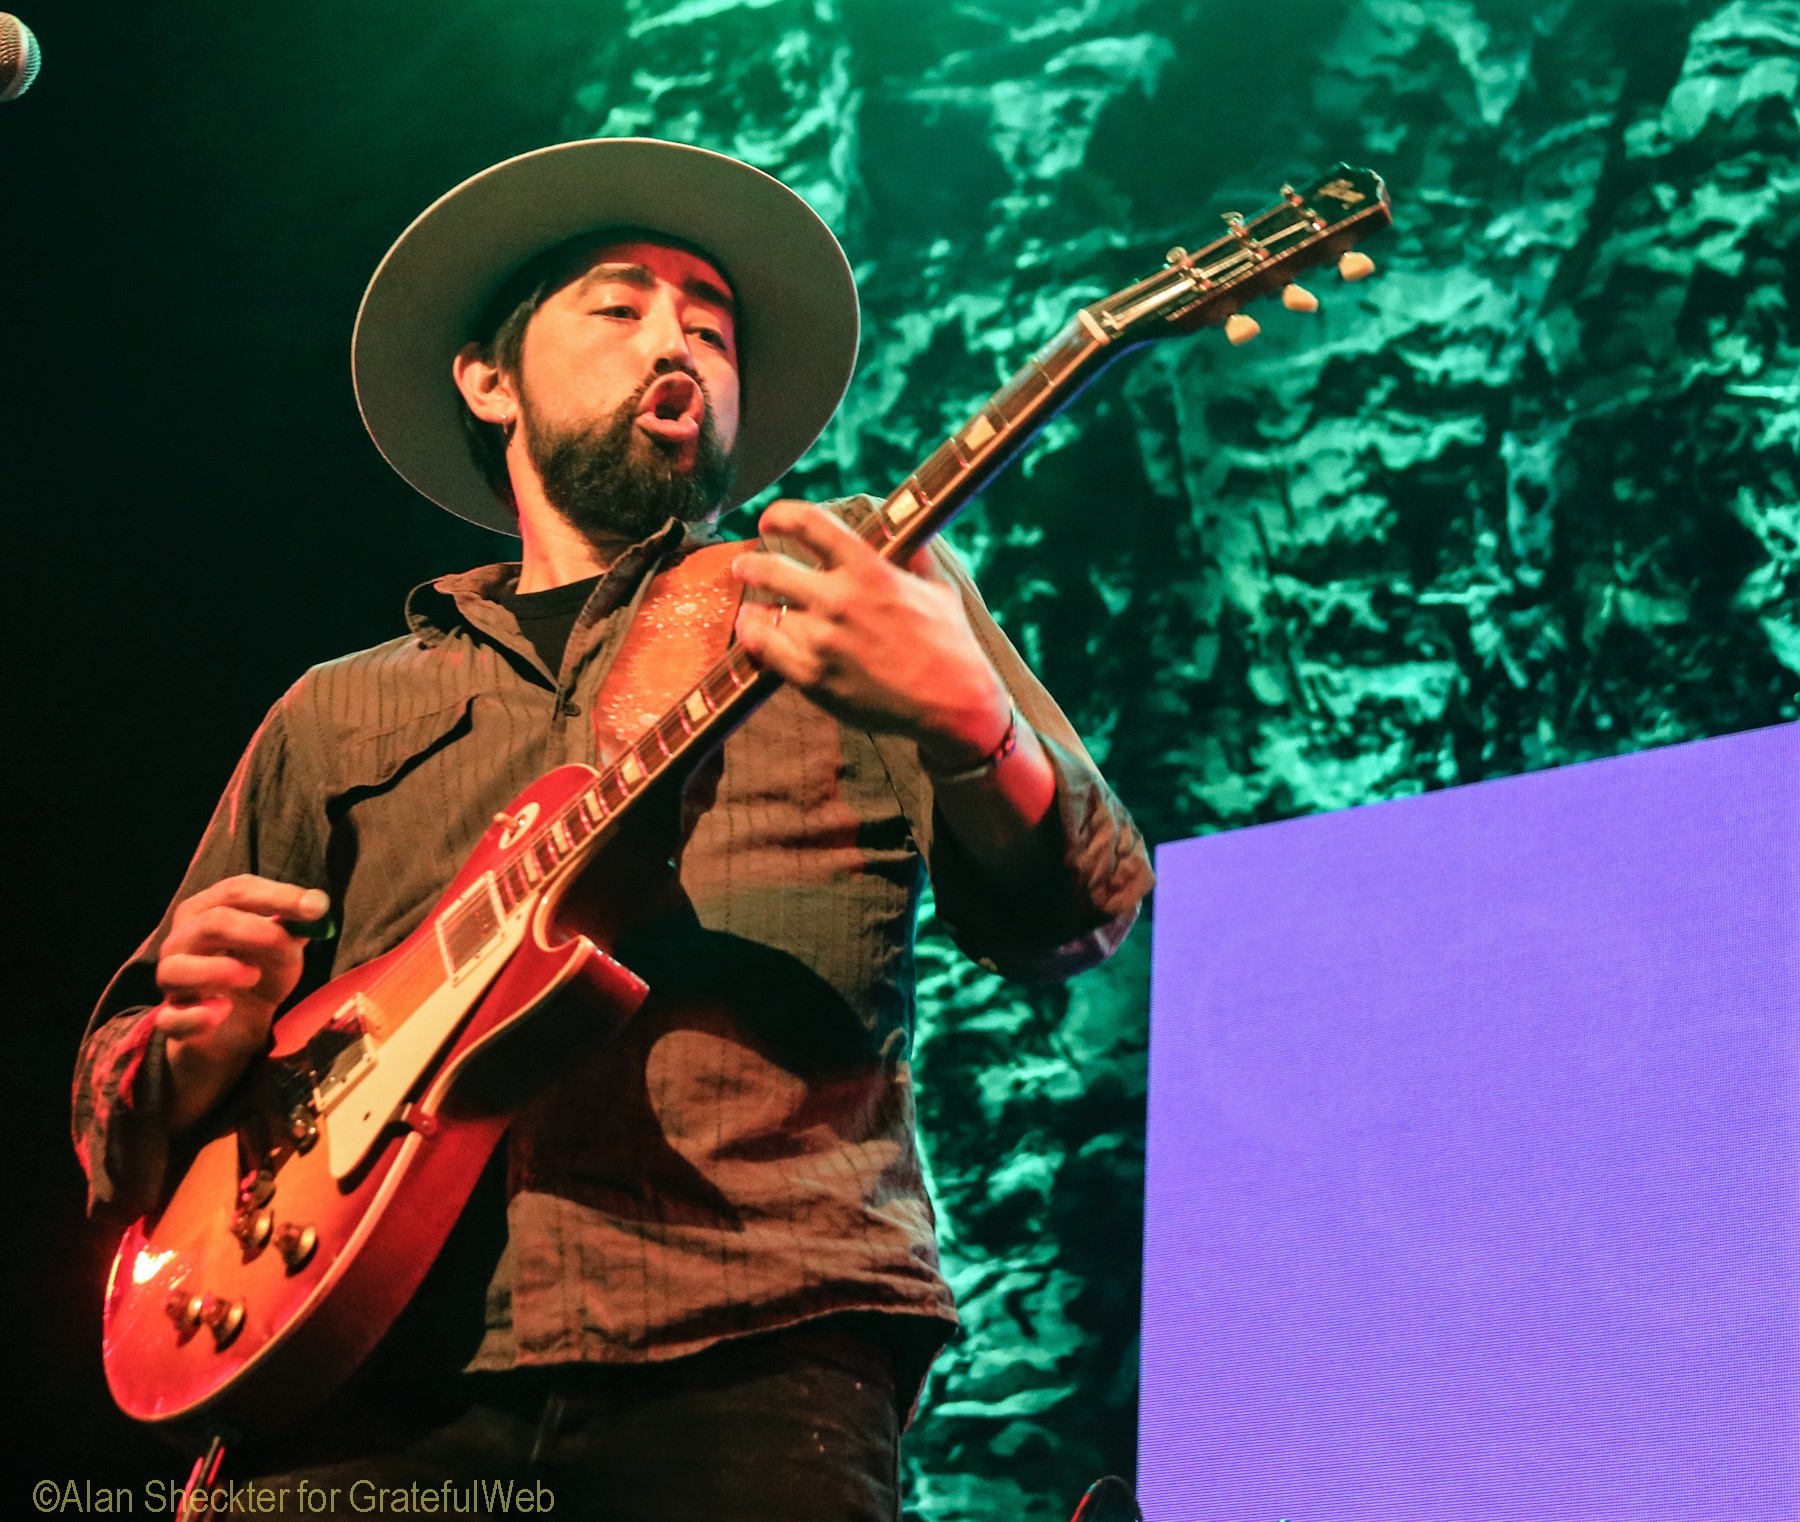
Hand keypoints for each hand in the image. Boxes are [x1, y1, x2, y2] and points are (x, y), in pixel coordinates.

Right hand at [153, 875, 329, 1130]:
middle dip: (251, 929)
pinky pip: (172, 1020)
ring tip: (252, 975)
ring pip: (176, 969)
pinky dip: (196, 1016)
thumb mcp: (282, 948)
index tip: (317, 907)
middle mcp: (183, 940)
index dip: (277, 896)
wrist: (236, 1026)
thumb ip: (294, 928)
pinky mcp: (173, 1021)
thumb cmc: (257, 971)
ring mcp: (172, 982)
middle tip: (283, 940)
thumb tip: (314, 908)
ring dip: (217, 971)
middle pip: (209, 923)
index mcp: (209, 910)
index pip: (237, 891)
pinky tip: (222, 1012)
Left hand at [731, 500, 1011, 767]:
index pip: (809, 523)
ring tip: (753, 610)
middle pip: (769, 568)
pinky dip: (755, 639)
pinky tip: (756, 635)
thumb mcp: (937, 586)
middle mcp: (840, 600)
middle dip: (749, 564)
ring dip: (754, 609)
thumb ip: (910, 555)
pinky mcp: (812, 677)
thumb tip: (901, 528)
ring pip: (761, 614)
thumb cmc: (950, 642)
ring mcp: (823, 641)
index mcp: (870, 570)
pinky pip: (764, 650)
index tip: (770, 521)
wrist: (952, 702)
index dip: (780, 515)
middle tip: (744, 566)